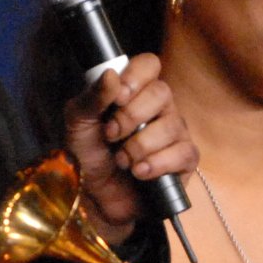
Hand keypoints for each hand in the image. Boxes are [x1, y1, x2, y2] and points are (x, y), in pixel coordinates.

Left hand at [62, 55, 198, 239]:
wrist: (95, 198)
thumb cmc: (88, 156)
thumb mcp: (78, 123)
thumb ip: (91, 98)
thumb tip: (111, 75)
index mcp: (134, 92)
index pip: (149, 65)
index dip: (135, 78)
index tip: (117, 98)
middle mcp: (158, 108)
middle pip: (162, 92)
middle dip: (131, 117)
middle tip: (111, 135)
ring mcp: (174, 133)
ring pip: (171, 125)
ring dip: (139, 146)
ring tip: (122, 161)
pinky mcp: (184, 160)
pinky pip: (183, 152)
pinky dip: (157, 163)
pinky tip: (140, 172)